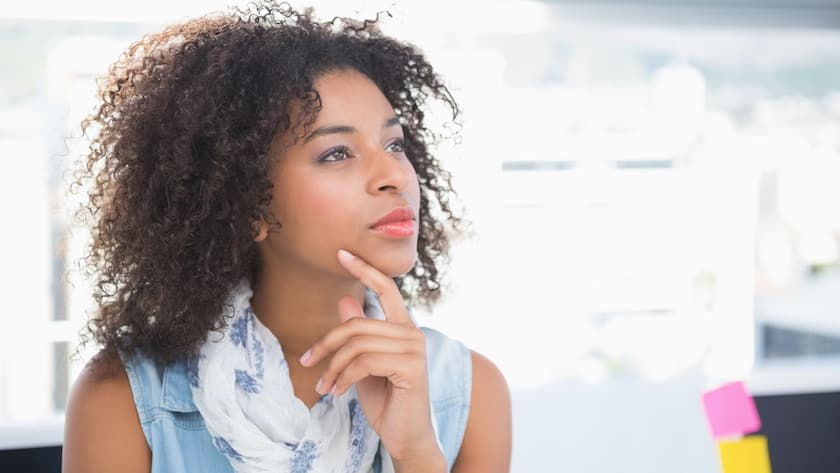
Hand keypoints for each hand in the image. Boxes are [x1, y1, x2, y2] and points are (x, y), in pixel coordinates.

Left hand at [297, 249, 440, 461]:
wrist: (405, 436)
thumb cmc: (386, 400)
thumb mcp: (364, 363)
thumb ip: (358, 333)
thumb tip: (345, 299)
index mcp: (403, 327)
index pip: (387, 288)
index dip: (364, 269)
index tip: (341, 253)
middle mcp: (413, 333)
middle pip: (357, 323)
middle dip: (326, 343)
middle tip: (307, 362)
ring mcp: (414, 349)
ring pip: (357, 344)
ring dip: (332, 367)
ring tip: (324, 386)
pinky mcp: (411, 367)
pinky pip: (364, 362)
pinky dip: (343, 378)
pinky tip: (337, 392)